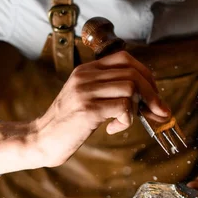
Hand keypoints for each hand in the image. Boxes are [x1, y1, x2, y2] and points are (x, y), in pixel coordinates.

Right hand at [0, 51, 169, 174]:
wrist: (41, 139)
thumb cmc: (69, 123)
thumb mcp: (88, 98)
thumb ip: (111, 92)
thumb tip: (151, 98)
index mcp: (87, 70)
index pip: (125, 58)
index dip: (146, 75)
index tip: (153, 95)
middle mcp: (85, 76)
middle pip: (133, 73)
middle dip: (152, 94)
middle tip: (156, 112)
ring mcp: (85, 92)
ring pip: (131, 88)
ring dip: (137, 108)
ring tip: (124, 122)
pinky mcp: (87, 110)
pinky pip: (123, 107)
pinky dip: (126, 120)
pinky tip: (113, 129)